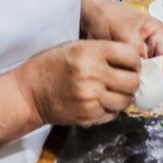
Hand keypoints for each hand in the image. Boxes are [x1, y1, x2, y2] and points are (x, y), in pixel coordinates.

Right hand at [14, 40, 141, 126]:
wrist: (27, 93)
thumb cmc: (52, 65)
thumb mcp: (76, 46)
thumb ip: (104, 50)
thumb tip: (134, 58)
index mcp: (91, 52)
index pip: (131, 55)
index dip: (134, 60)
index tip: (130, 63)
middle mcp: (93, 74)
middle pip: (133, 81)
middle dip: (133, 80)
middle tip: (126, 79)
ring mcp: (91, 97)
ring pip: (126, 100)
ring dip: (124, 96)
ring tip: (115, 91)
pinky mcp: (87, 115)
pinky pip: (112, 113)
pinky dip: (112, 109)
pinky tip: (102, 101)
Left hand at [81, 0, 162, 79]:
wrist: (92, 18)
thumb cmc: (109, 16)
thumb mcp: (122, 27)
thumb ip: (135, 46)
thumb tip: (143, 66)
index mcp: (159, 34)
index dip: (161, 69)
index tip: (145, 76)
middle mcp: (155, 48)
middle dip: (154, 81)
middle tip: (138, 85)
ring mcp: (145, 59)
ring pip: (154, 79)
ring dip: (144, 85)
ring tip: (128, 86)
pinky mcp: (134, 68)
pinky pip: (140, 82)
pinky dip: (133, 86)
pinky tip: (122, 85)